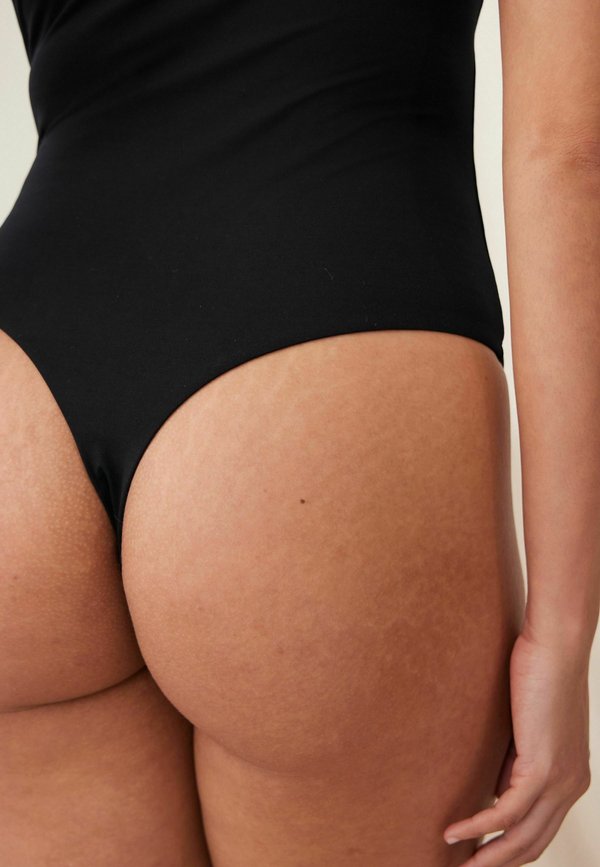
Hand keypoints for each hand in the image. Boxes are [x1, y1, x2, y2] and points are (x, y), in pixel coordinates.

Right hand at [443, 624, 591, 865]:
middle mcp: (572, 785)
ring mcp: (560, 779)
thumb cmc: (539, 670)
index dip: (510, 848)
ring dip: (487, 856)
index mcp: (572, 776)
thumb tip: (493, 788)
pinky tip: (453, 833)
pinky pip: (506, 812)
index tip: (479, 856)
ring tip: (457, 865)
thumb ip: (516, 758)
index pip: (541, 828)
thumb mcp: (526, 724)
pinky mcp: (542, 768)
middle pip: (533, 842)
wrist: (555, 645)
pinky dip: (477, 827)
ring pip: (522, 836)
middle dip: (498, 862)